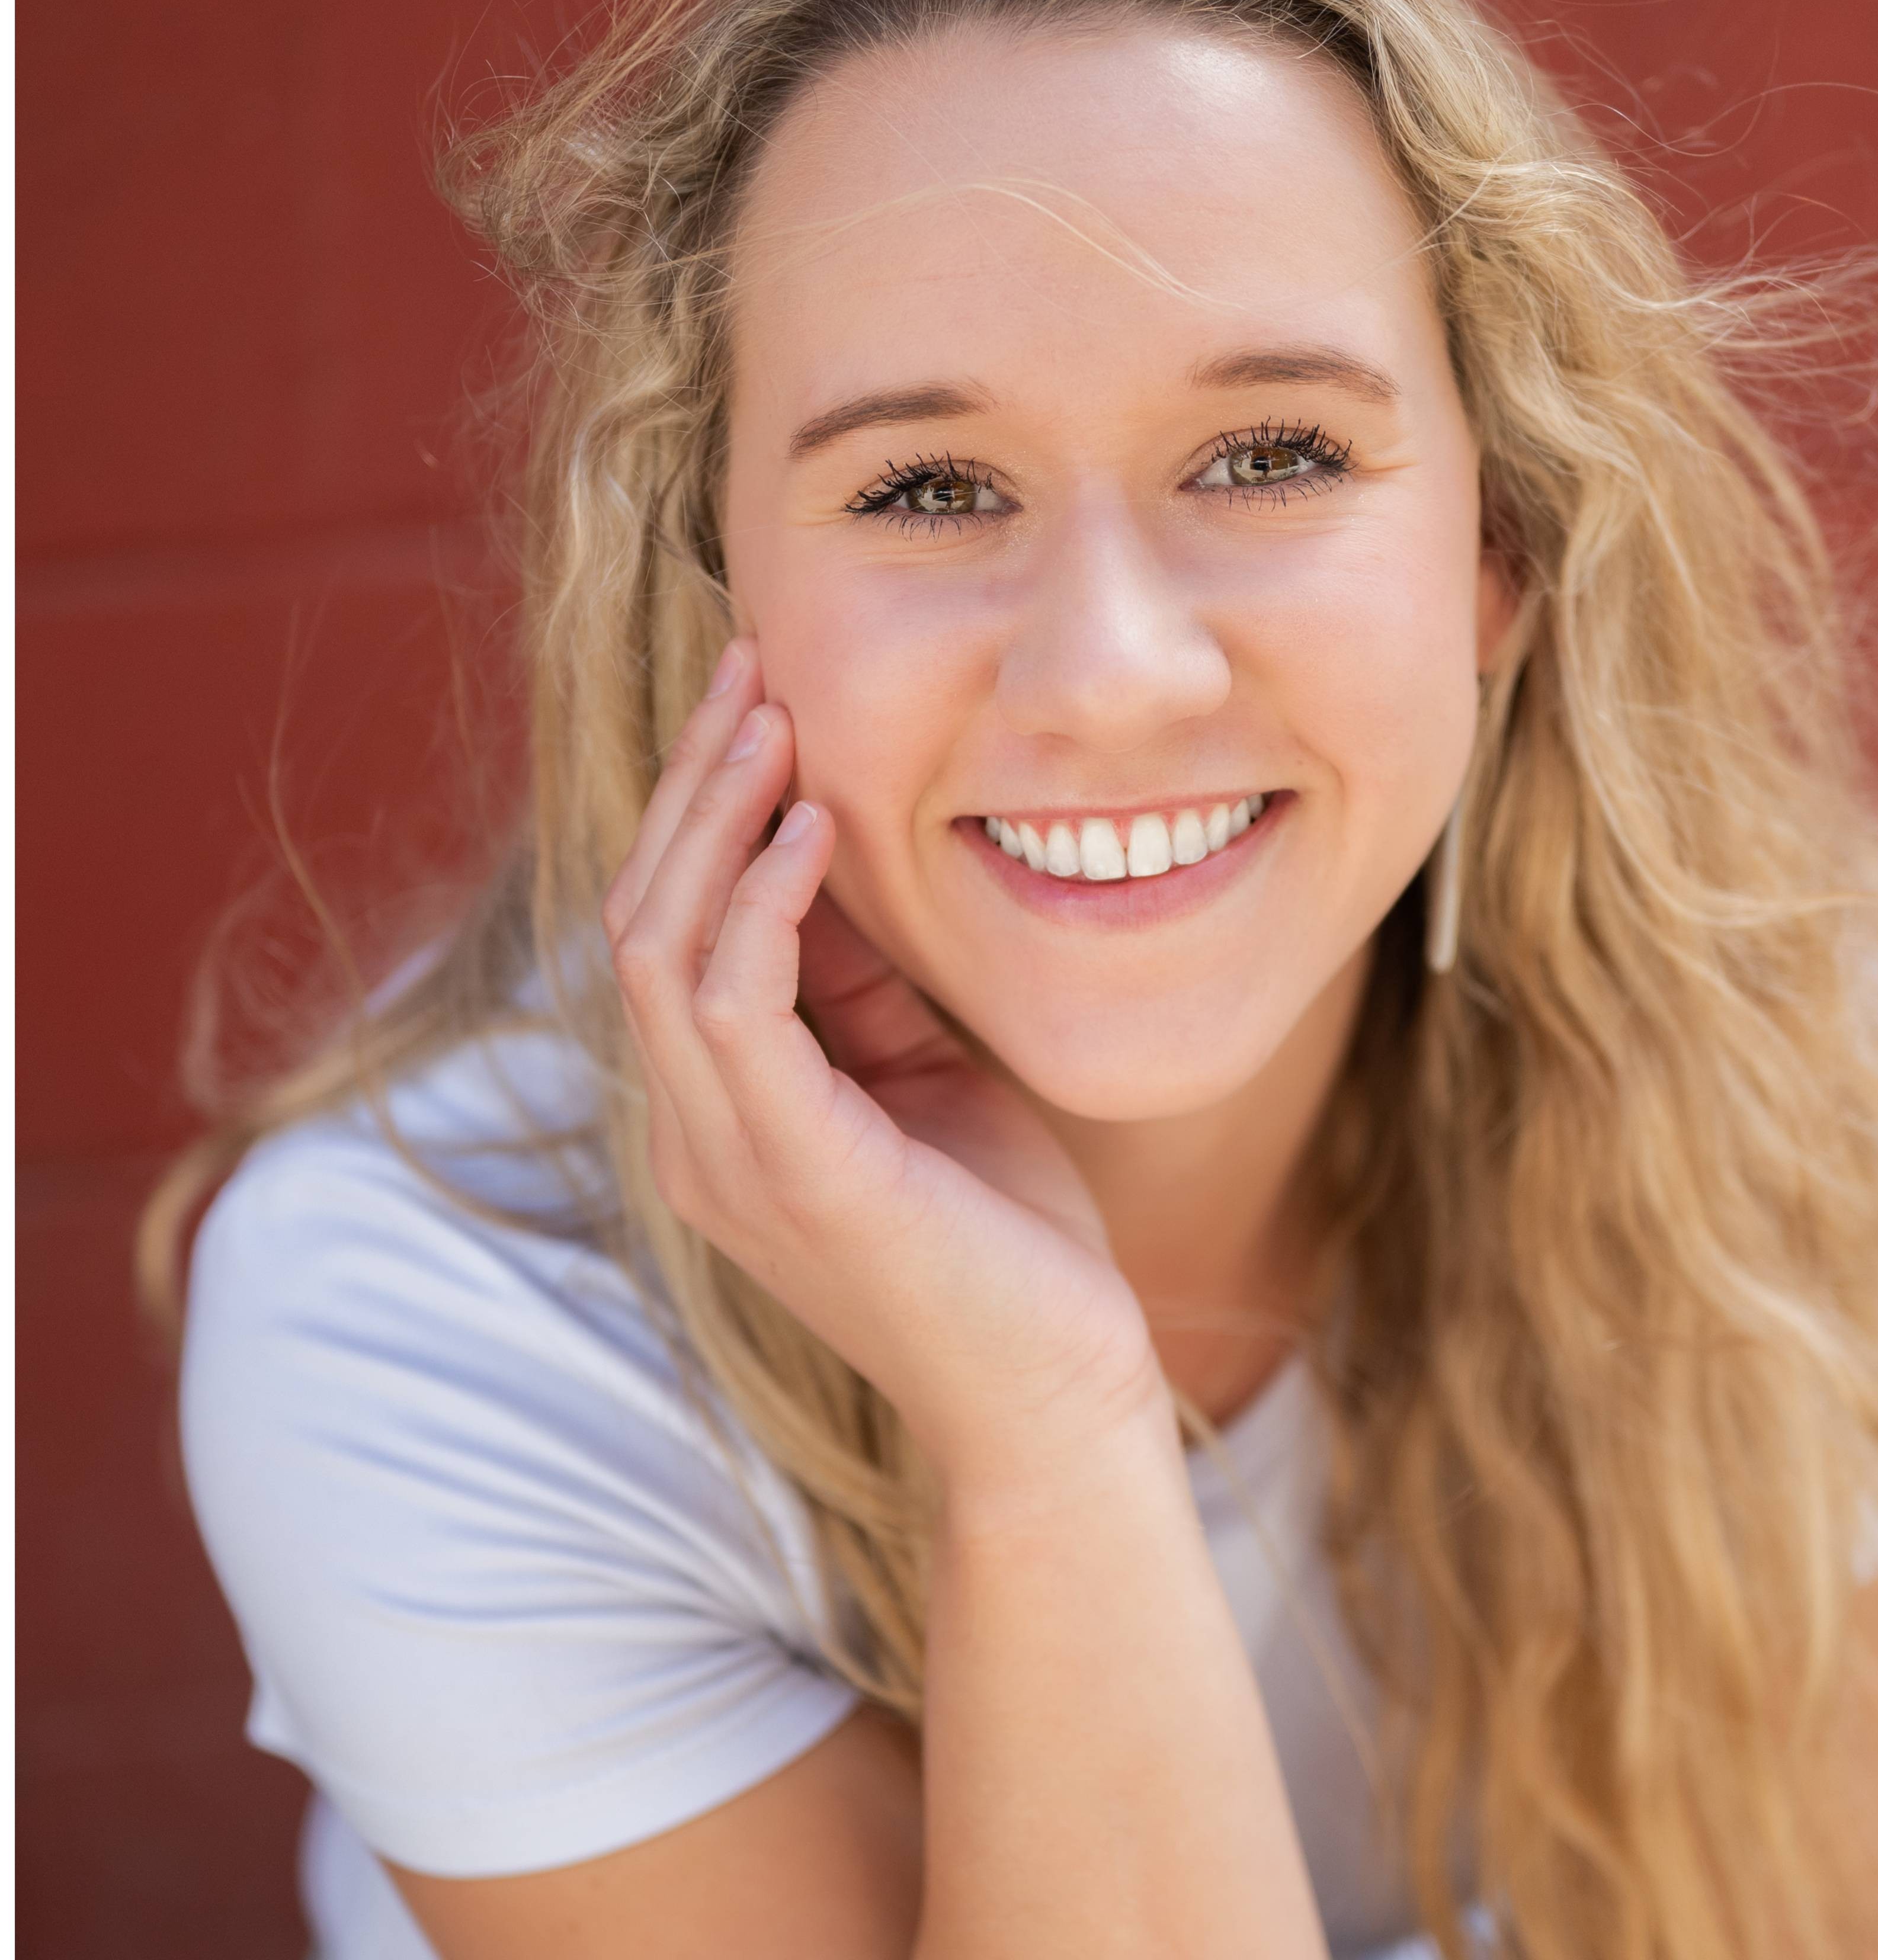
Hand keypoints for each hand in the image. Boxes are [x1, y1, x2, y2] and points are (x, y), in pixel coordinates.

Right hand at [602, 640, 1168, 1495]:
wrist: (1055, 1390)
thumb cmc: (1003, 1231)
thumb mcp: (923, 1072)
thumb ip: (860, 984)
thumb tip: (829, 850)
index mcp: (718, 1114)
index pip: (667, 931)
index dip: (699, 809)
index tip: (757, 698)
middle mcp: (694, 1134)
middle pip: (640, 918)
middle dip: (691, 786)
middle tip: (749, 669)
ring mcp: (728, 1159)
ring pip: (662, 947)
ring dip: (713, 819)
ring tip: (771, 717)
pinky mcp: (793, 1174)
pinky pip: (735, 1007)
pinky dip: (762, 906)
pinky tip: (813, 831)